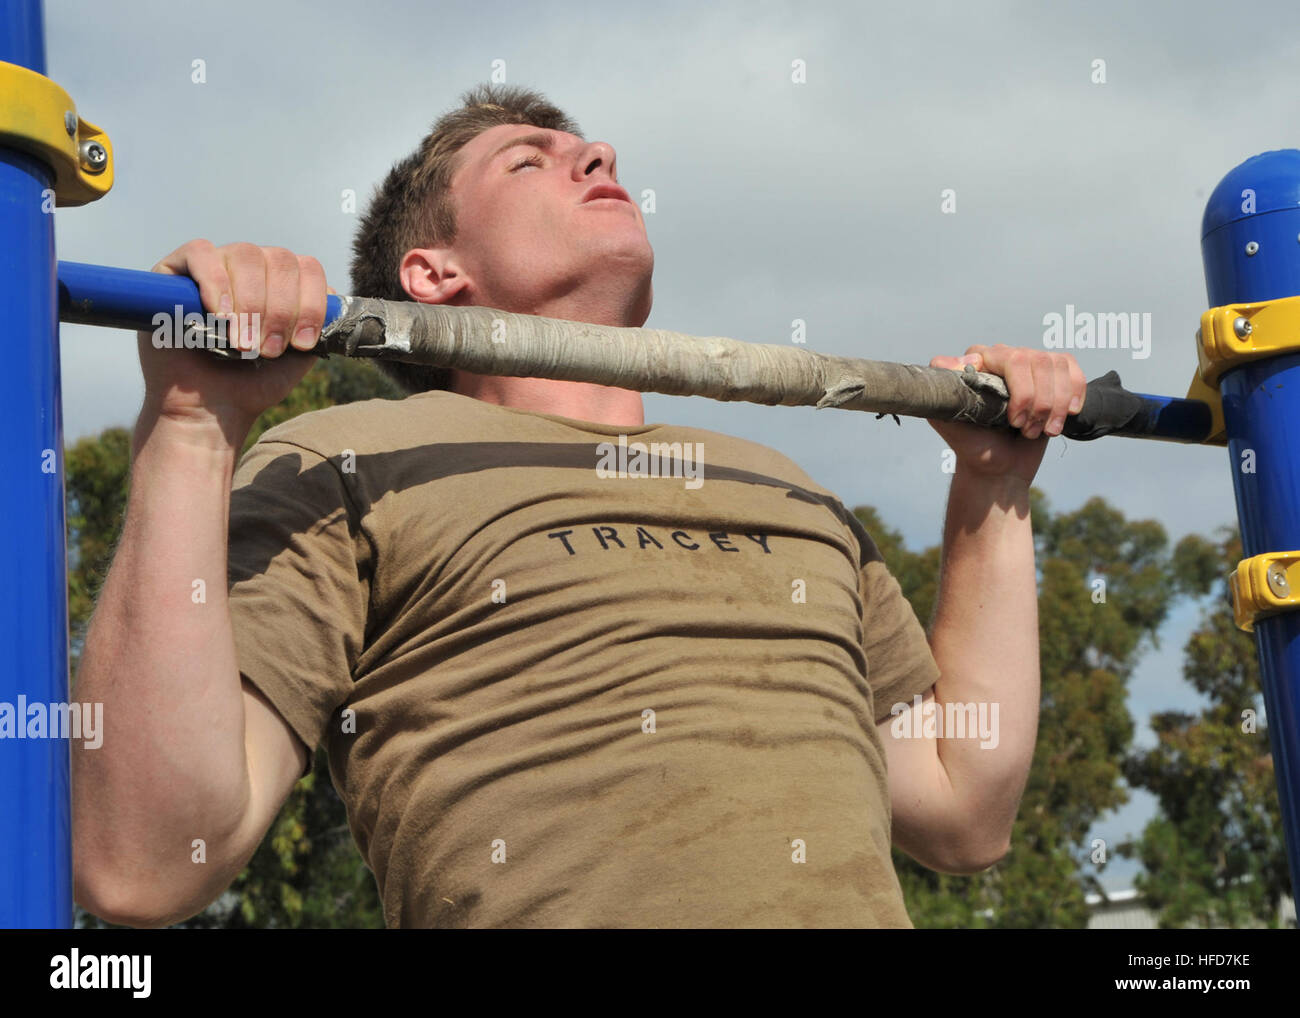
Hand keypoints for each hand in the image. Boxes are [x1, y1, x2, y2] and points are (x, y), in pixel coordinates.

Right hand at [136, 239, 330, 437]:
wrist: (210, 412)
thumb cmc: (251, 384)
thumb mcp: (298, 354)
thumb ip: (320, 325)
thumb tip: (334, 297)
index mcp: (280, 283)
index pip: (307, 267)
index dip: (311, 302)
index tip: (304, 342)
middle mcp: (249, 268)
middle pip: (279, 259)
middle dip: (281, 308)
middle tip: (269, 349)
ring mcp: (213, 266)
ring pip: (245, 254)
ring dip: (251, 302)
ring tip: (243, 344)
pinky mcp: (173, 272)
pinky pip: (200, 253)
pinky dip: (216, 282)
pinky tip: (220, 314)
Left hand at [926, 345, 1085, 485]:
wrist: (999, 466)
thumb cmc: (972, 445)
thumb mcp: (948, 422)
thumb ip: (942, 393)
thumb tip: (941, 362)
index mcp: (978, 362)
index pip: (1010, 358)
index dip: (1021, 391)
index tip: (1013, 421)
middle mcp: (1004, 356)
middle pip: (1037, 360)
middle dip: (1038, 401)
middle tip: (1025, 429)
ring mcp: (1030, 364)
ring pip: (1057, 367)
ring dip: (1055, 406)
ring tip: (1039, 431)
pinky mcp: (1053, 377)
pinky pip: (1073, 372)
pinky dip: (1074, 396)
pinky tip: (1067, 414)